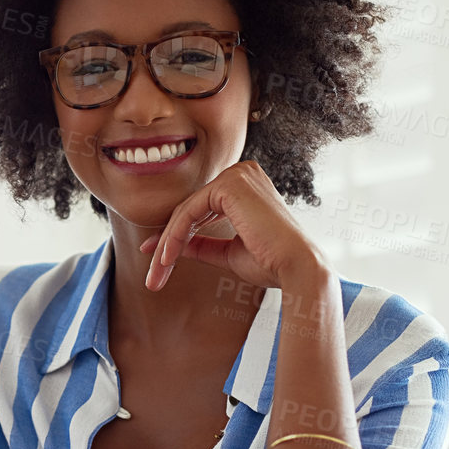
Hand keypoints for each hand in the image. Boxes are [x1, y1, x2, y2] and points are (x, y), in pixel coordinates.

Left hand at [138, 160, 328, 291]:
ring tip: (157, 272)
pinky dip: (174, 237)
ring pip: (185, 212)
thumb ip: (201, 245)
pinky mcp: (229, 184)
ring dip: (167, 244)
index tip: (156, 261)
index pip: (200, 210)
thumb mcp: (227, 252)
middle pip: (189, 210)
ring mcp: (236, 175)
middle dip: (167, 243)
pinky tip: (167, 259)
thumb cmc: (271, 263)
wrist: (295, 268)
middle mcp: (241, 173)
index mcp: (245, 187)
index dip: (175, 236)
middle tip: (152, 275)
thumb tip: (171, 246)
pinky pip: (188, 212)